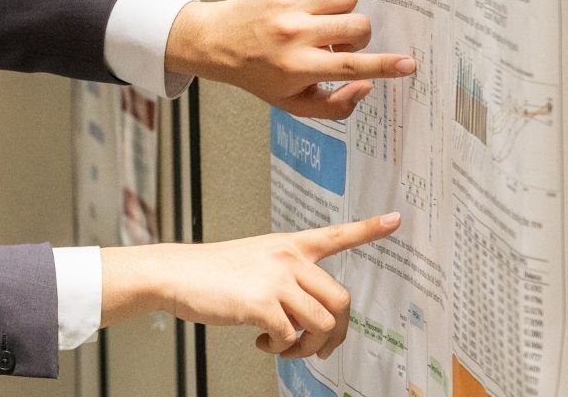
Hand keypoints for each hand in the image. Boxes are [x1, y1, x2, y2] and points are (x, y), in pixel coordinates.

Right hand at [100, 213, 400, 359]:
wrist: (172, 274)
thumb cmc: (207, 272)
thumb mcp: (251, 261)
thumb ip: (283, 279)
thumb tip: (304, 318)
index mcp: (287, 246)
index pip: (335, 234)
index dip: (369, 228)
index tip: (395, 219)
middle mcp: (287, 259)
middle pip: (341, 299)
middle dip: (336, 332)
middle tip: (320, 346)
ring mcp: (277, 280)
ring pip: (322, 323)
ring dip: (307, 346)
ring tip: (284, 347)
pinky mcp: (262, 303)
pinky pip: (292, 336)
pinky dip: (281, 348)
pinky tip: (263, 343)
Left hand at [166, 0, 415, 118]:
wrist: (216, 43)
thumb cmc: (259, 75)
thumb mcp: (292, 104)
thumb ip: (334, 106)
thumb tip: (367, 85)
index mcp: (297, 67)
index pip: (351, 65)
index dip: (385, 65)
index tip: (409, 64)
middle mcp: (293, 34)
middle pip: (358, 26)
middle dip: (358, 37)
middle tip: (337, 44)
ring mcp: (286, 4)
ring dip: (344, 9)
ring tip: (325, 20)